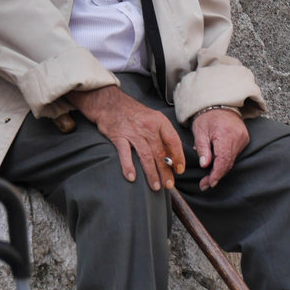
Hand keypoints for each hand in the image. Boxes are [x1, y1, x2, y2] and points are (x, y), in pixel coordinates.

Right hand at [68, 85, 184, 189]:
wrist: (110, 103)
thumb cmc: (135, 114)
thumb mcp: (153, 119)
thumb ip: (162, 136)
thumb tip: (173, 157)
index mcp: (160, 122)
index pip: (173, 141)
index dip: (178, 157)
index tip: (180, 170)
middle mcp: (148, 127)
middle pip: (160, 152)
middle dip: (166, 171)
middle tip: (169, 185)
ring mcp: (133, 132)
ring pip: (145, 156)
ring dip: (151, 173)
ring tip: (155, 186)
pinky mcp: (118, 136)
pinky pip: (125, 154)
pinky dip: (128, 166)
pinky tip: (132, 178)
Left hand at [192, 108, 248, 189]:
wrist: (220, 105)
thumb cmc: (207, 118)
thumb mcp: (200, 132)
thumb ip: (203, 149)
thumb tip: (205, 165)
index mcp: (225, 134)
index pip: (224, 159)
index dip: (217, 173)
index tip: (210, 183)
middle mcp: (238, 137)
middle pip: (229, 162)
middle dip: (217, 175)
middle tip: (205, 184)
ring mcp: (243, 139)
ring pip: (232, 160)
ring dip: (221, 169)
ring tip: (208, 175)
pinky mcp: (245, 140)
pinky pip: (235, 155)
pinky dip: (225, 161)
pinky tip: (216, 164)